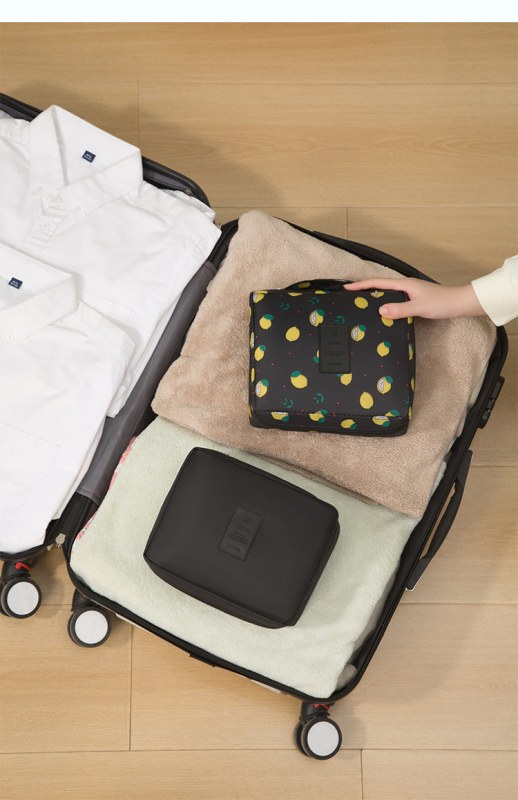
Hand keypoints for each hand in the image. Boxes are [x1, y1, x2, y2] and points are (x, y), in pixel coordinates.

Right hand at [344, 277, 484, 319]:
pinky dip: (385, 302)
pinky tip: (383, 311)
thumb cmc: (442, 303)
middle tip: (349, 295)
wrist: (460, 303)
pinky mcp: (414, 299)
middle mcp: (406, 286)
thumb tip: (380, 310)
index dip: (361, 285)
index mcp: (404, 284)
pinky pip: (394, 299)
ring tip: (361, 302)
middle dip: (364, 289)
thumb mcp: (419, 307)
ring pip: (387, 292)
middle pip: (380, 285)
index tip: (346, 288)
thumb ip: (400, 310)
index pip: (378, 283)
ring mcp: (410, 292)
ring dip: (374, 295)